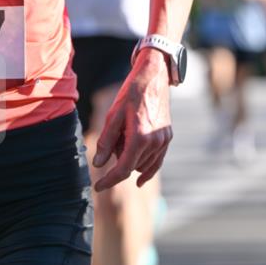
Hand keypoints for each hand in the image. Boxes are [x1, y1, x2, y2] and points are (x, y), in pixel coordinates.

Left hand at [92, 48, 172, 190]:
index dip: (109, 181)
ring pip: (143, 165)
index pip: (123, 169)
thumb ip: (106, 142)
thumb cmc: (131, 93)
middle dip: (119, 160)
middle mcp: (155, 142)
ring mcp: (164, 141)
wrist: (153, 77)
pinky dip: (147, 168)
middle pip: (132, 166)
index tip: (98, 188)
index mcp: (140, 138)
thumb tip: (99, 164)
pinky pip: (156, 161)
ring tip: (125, 135)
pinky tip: (140, 180)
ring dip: (131, 159)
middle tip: (114, 137)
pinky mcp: (167, 138)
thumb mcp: (113, 116)